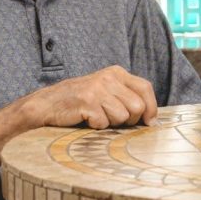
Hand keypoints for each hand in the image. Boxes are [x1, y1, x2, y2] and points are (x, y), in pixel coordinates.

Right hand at [28, 65, 158, 128]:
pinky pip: (104, 123)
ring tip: (97, 116)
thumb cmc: (81, 102)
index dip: (151, 108)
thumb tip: (152, 119)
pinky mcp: (87, 101)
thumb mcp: (107, 92)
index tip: (149, 122)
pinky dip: (96, 127)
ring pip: (122, 117)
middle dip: (130, 120)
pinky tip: (86, 119)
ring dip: (111, 124)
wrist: (48, 104)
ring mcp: (98, 89)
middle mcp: (109, 77)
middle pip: (137, 107)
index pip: (146, 88)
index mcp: (117, 73)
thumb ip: (128, 98)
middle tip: (113, 120)